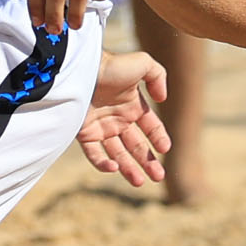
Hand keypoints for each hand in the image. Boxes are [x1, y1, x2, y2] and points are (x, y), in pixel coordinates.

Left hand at [76, 50, 170, 185]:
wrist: (80, 68)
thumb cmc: (110, 65)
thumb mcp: (142, 63)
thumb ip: (158, 76)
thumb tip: (163, 99)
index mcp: (133, 105)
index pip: (151, 127)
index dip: (159, 138)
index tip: (166, 149)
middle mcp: (118, 119)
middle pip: (136, 146)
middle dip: (148, 162)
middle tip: (158, 176)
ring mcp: (101, 127)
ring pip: (118, 154)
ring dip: (129, 169)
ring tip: (140, 182)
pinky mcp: (84, 133)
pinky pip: (95, 154)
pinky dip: (104, 164)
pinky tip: (114, 168)